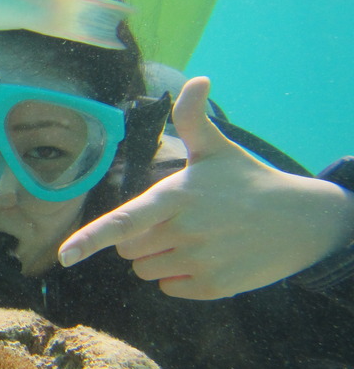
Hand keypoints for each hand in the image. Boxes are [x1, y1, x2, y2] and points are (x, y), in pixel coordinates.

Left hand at [58, 77, 353, 298]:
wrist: (303, 222)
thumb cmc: (249, 181)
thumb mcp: (217, 149)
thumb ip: (192, 118)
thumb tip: (196, 80)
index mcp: (176, 197)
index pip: (125, 221)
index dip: (91, 239)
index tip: (65, 256)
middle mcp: (184, 232)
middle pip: (127, 250)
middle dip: (140, 238)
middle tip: (175, 221)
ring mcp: (199, 263)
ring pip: (145, 271)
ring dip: (157, 259)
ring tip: (193, 238)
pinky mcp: (213, 288)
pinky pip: (169, 289)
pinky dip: (179, 278)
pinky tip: (206, 258)